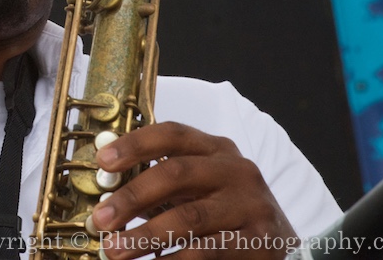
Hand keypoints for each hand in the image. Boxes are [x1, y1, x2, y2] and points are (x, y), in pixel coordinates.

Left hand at [90, 121, 296, 258]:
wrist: (281, 245)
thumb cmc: (226, 211)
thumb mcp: (200, 185)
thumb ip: (162, 180)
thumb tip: (107, 186)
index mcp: (217, 149)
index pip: (172, 134)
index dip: (135, 144)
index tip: (103, 161)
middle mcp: (236, 170)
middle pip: (176, 173)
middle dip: (132, 196)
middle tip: (101, 219)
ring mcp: (249, 204)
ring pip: (189, 217)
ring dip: (145, 235)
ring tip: (115, 249)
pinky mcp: (257, 240)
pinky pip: (207, 251)